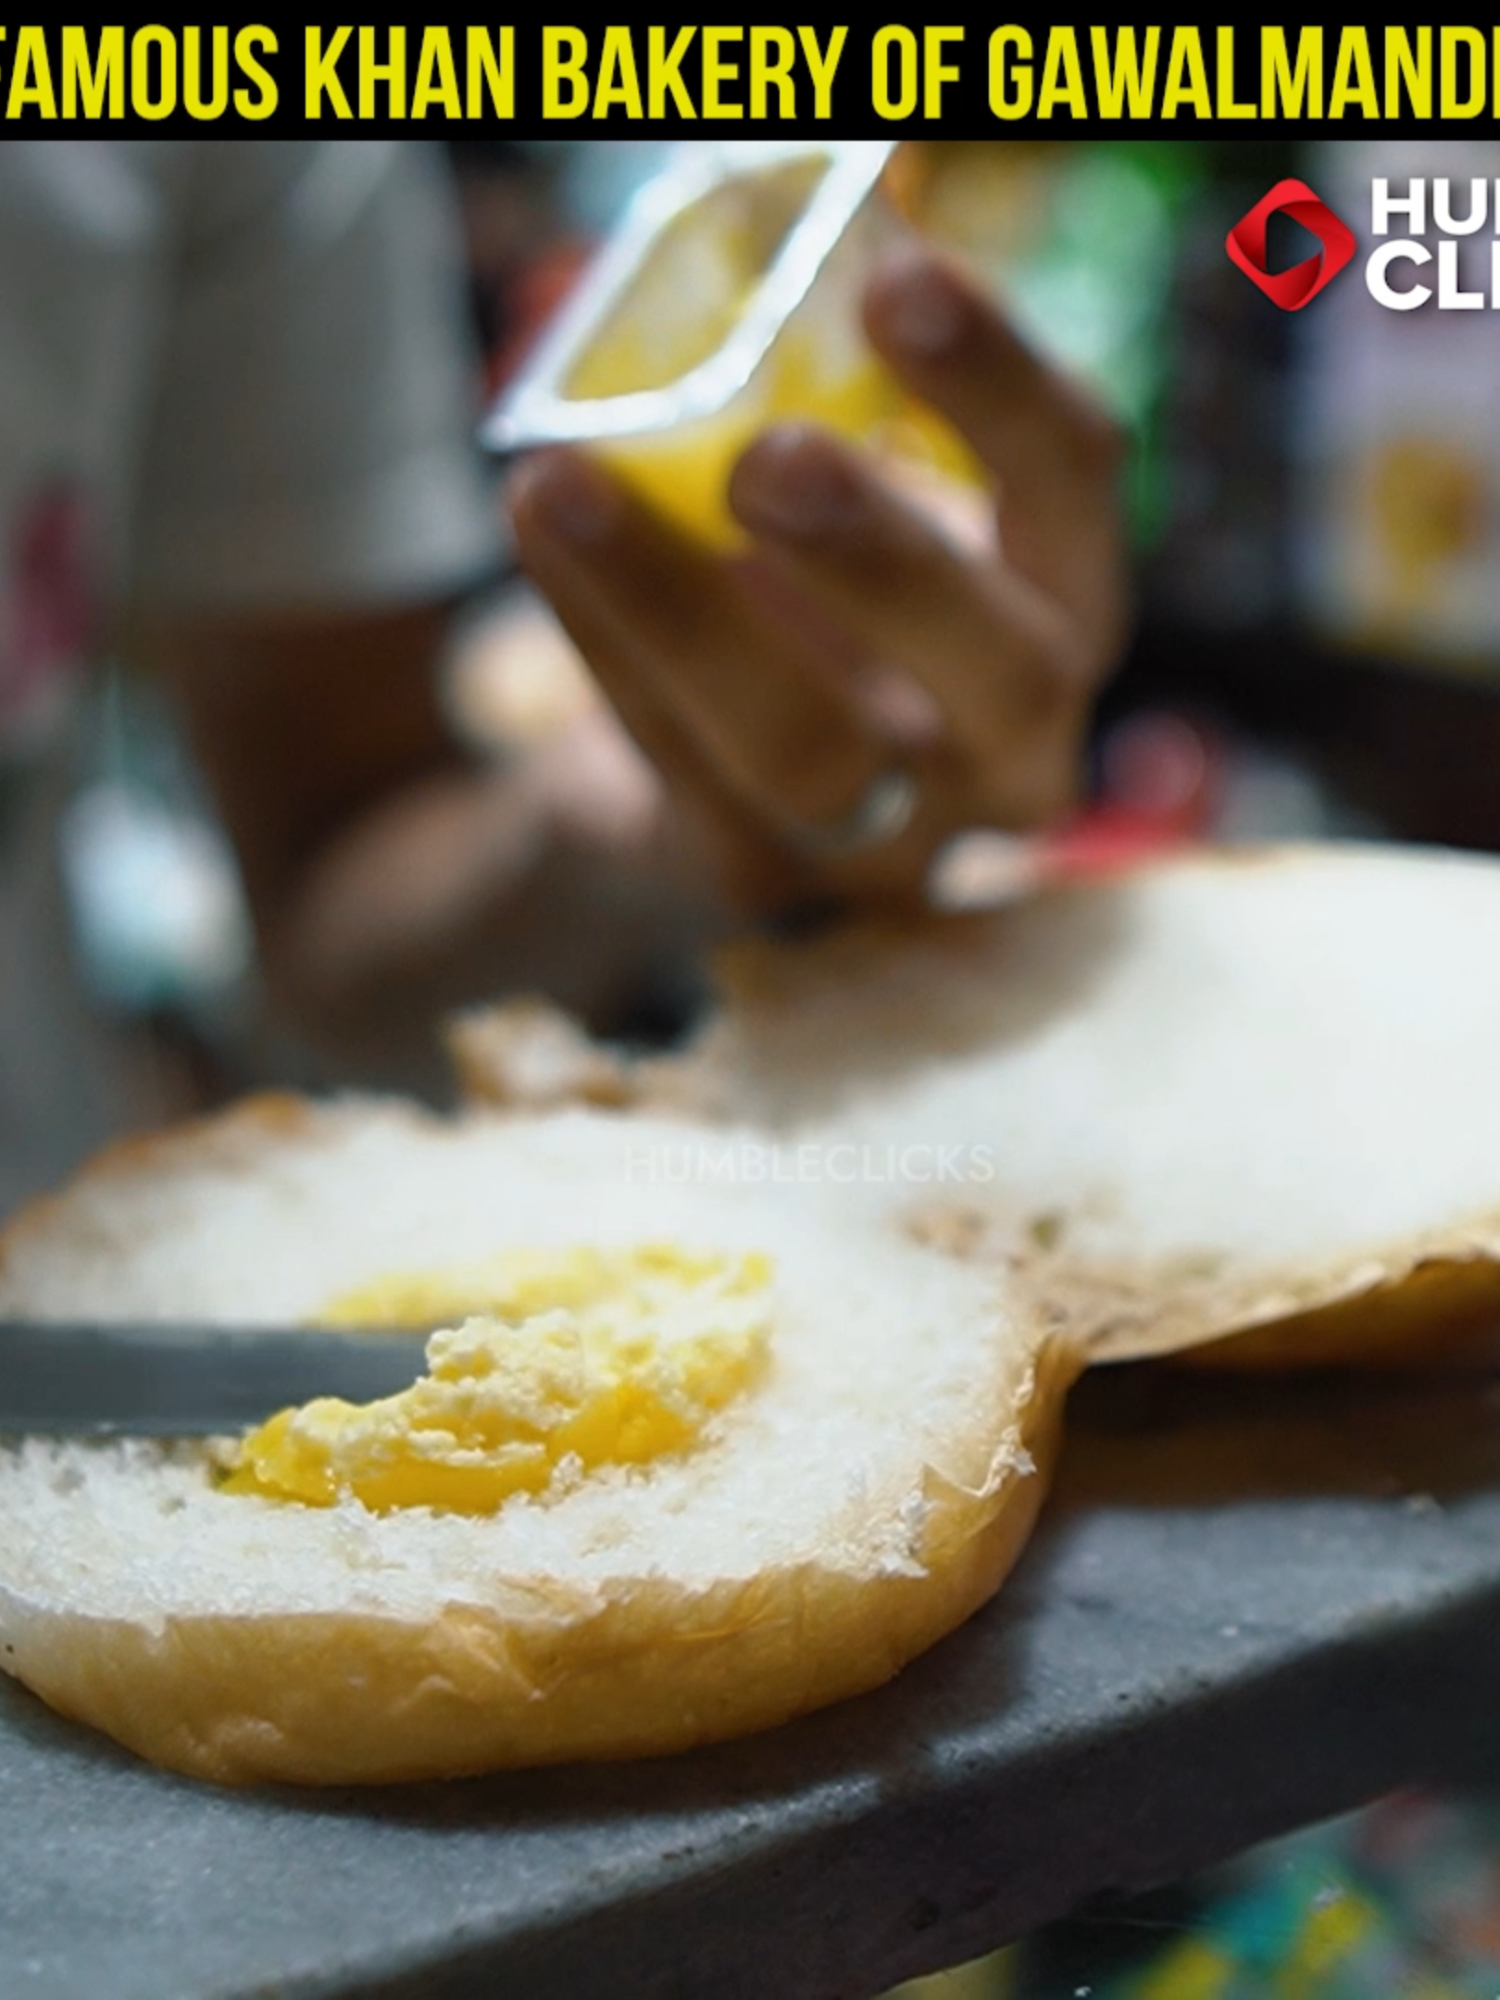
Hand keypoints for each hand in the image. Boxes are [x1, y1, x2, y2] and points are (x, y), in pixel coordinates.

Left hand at [508, 242, 1128, 919]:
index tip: (896, 278)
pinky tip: (542, 533)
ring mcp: (893, 839)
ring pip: (812, 752)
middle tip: (771, 457)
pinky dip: (602, 642)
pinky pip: (678, 765)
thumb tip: (806, 220)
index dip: (1000, 386)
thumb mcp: (859, 494)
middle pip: (1000, 667)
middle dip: (887, 556)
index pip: (1076, 489)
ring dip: (684, 612)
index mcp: (1064, 606)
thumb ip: (844, 392)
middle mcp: (1016, 746)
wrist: (724, 781)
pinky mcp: (759, 880)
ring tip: (564, 486)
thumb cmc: (817, 596)